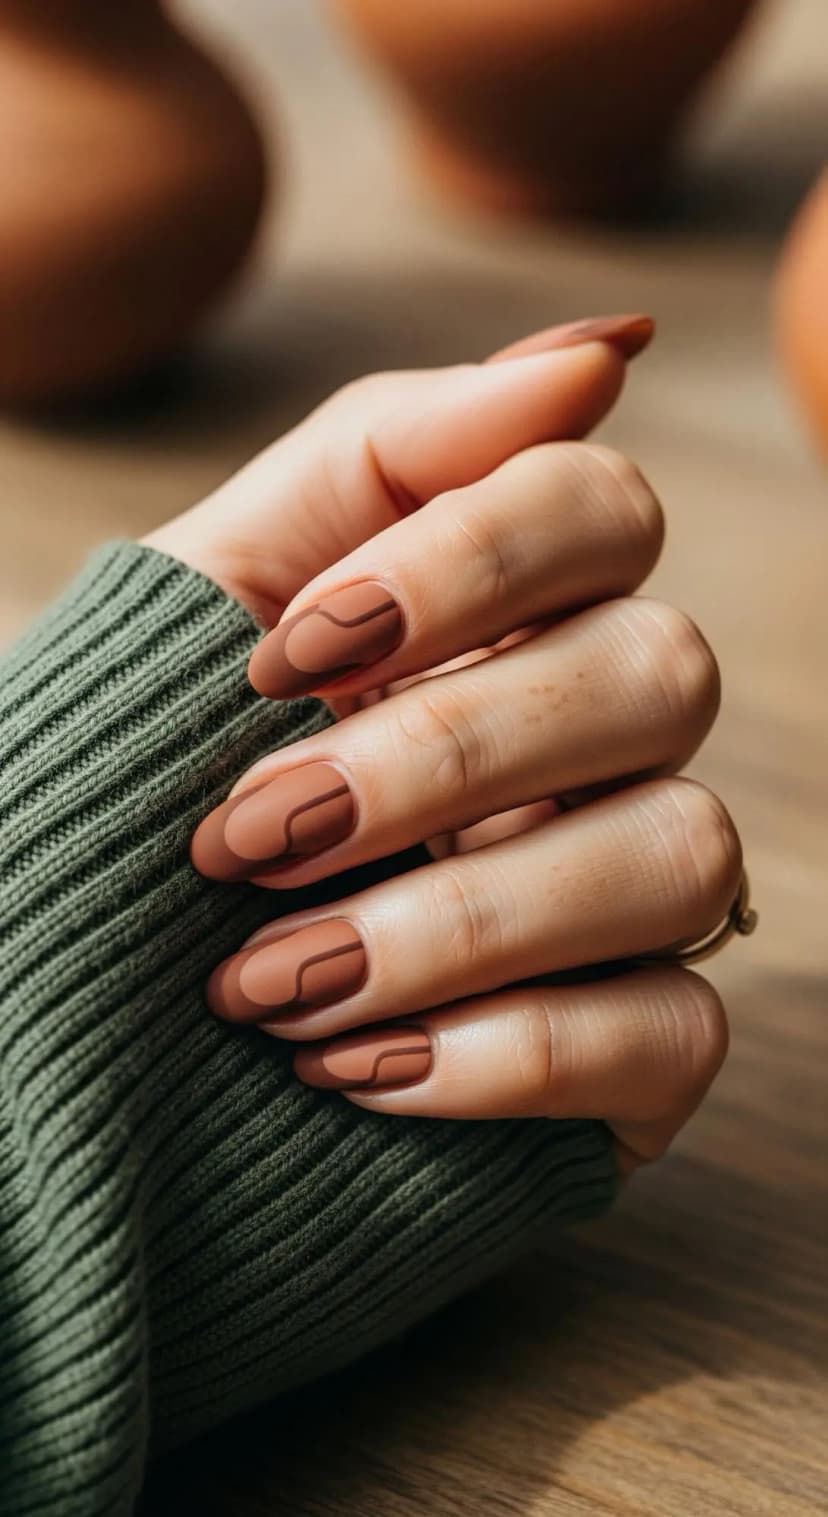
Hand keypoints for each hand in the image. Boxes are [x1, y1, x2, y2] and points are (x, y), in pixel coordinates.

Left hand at [158, 316, 738, 1173]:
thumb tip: (596, 350)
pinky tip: (349, 1068)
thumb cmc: (142, 785)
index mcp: (506, 617)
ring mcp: (628, 893)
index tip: (283, 658)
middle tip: (250, 833)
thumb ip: (379, 458)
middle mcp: (597, 742)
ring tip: (267, 982)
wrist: (77, 1003)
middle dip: (445, 754)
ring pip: (683, 855)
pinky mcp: (637, 1048)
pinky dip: (505, 1056)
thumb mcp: (209, 597)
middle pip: (663, 672)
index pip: (598, 508)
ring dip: (458, 920)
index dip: (463, 564)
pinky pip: (674, 1031)